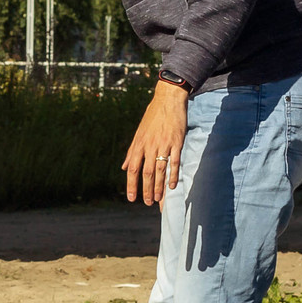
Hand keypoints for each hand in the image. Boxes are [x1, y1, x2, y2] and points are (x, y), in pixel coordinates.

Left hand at [124, 80, 191, 206]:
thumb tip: (124, 167)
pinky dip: (173, 175)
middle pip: (146, 173)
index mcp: (139, 144)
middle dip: (146, 190)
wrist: (168, 99)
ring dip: (159, 187)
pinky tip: (172, 186)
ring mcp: (163, 144)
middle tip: (147, 203)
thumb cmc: (153, 116)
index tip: (131, 198)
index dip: (131, 185)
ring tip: (158, 200)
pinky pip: (174, 162)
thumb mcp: (139, 133)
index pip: (133, 169)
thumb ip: (132, 151)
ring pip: (159, 170)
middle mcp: (149, 146)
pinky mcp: (176, 142)